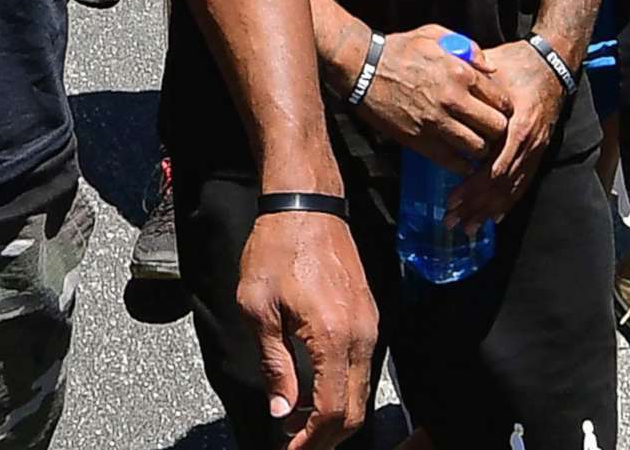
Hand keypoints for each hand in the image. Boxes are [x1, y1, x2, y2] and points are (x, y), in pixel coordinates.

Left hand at [235, 210, 374, 448]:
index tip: (288, 449)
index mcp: (333, 337)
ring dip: (332, 414)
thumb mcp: (259, 308)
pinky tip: (312, 389)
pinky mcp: (369, 317)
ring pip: (360, 391)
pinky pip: (361, 368)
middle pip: (353, 409)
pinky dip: (340, 389)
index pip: (330, 410)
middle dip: (324, 436)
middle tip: (294, 443)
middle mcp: (362, 336)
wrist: (306, 204)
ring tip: (296, 420)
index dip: (309, 439)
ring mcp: (370, 326)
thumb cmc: (277, 248)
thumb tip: (281, 410)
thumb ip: (274, 364)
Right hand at [346, 24, 509, 174]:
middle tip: (488, 129)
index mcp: (461, 72)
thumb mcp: (435, 35)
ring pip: (478, 148)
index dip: (504, 109)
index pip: (502, 102)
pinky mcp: (420, 140)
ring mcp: (437, 122)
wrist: (362, 67)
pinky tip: (459, 156)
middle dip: (496, 130)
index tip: (496, 111)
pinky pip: (454, 161)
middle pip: (496, 128)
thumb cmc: (399, 48)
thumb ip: (469, 48)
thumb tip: (492, 68)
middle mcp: (454, 99)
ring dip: (479, 148)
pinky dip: (461, 163)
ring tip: (472, 142)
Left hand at [449, 40, 565, 226]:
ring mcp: (536, 150)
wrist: (552, 63)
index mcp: (519, 125)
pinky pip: (523, 183)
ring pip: (513, 189)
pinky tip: (493, 218)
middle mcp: (531, 144)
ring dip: (488, 210)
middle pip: (502, 185)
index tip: (451, 200)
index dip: (474, 188)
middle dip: (476, 206)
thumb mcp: (492, 68)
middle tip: (453, 222)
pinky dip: (507, 202)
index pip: (496, 168)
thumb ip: (472, 84)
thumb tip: (446, 94)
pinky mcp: (537, 152)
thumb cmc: (517, 63)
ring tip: (468, 228)